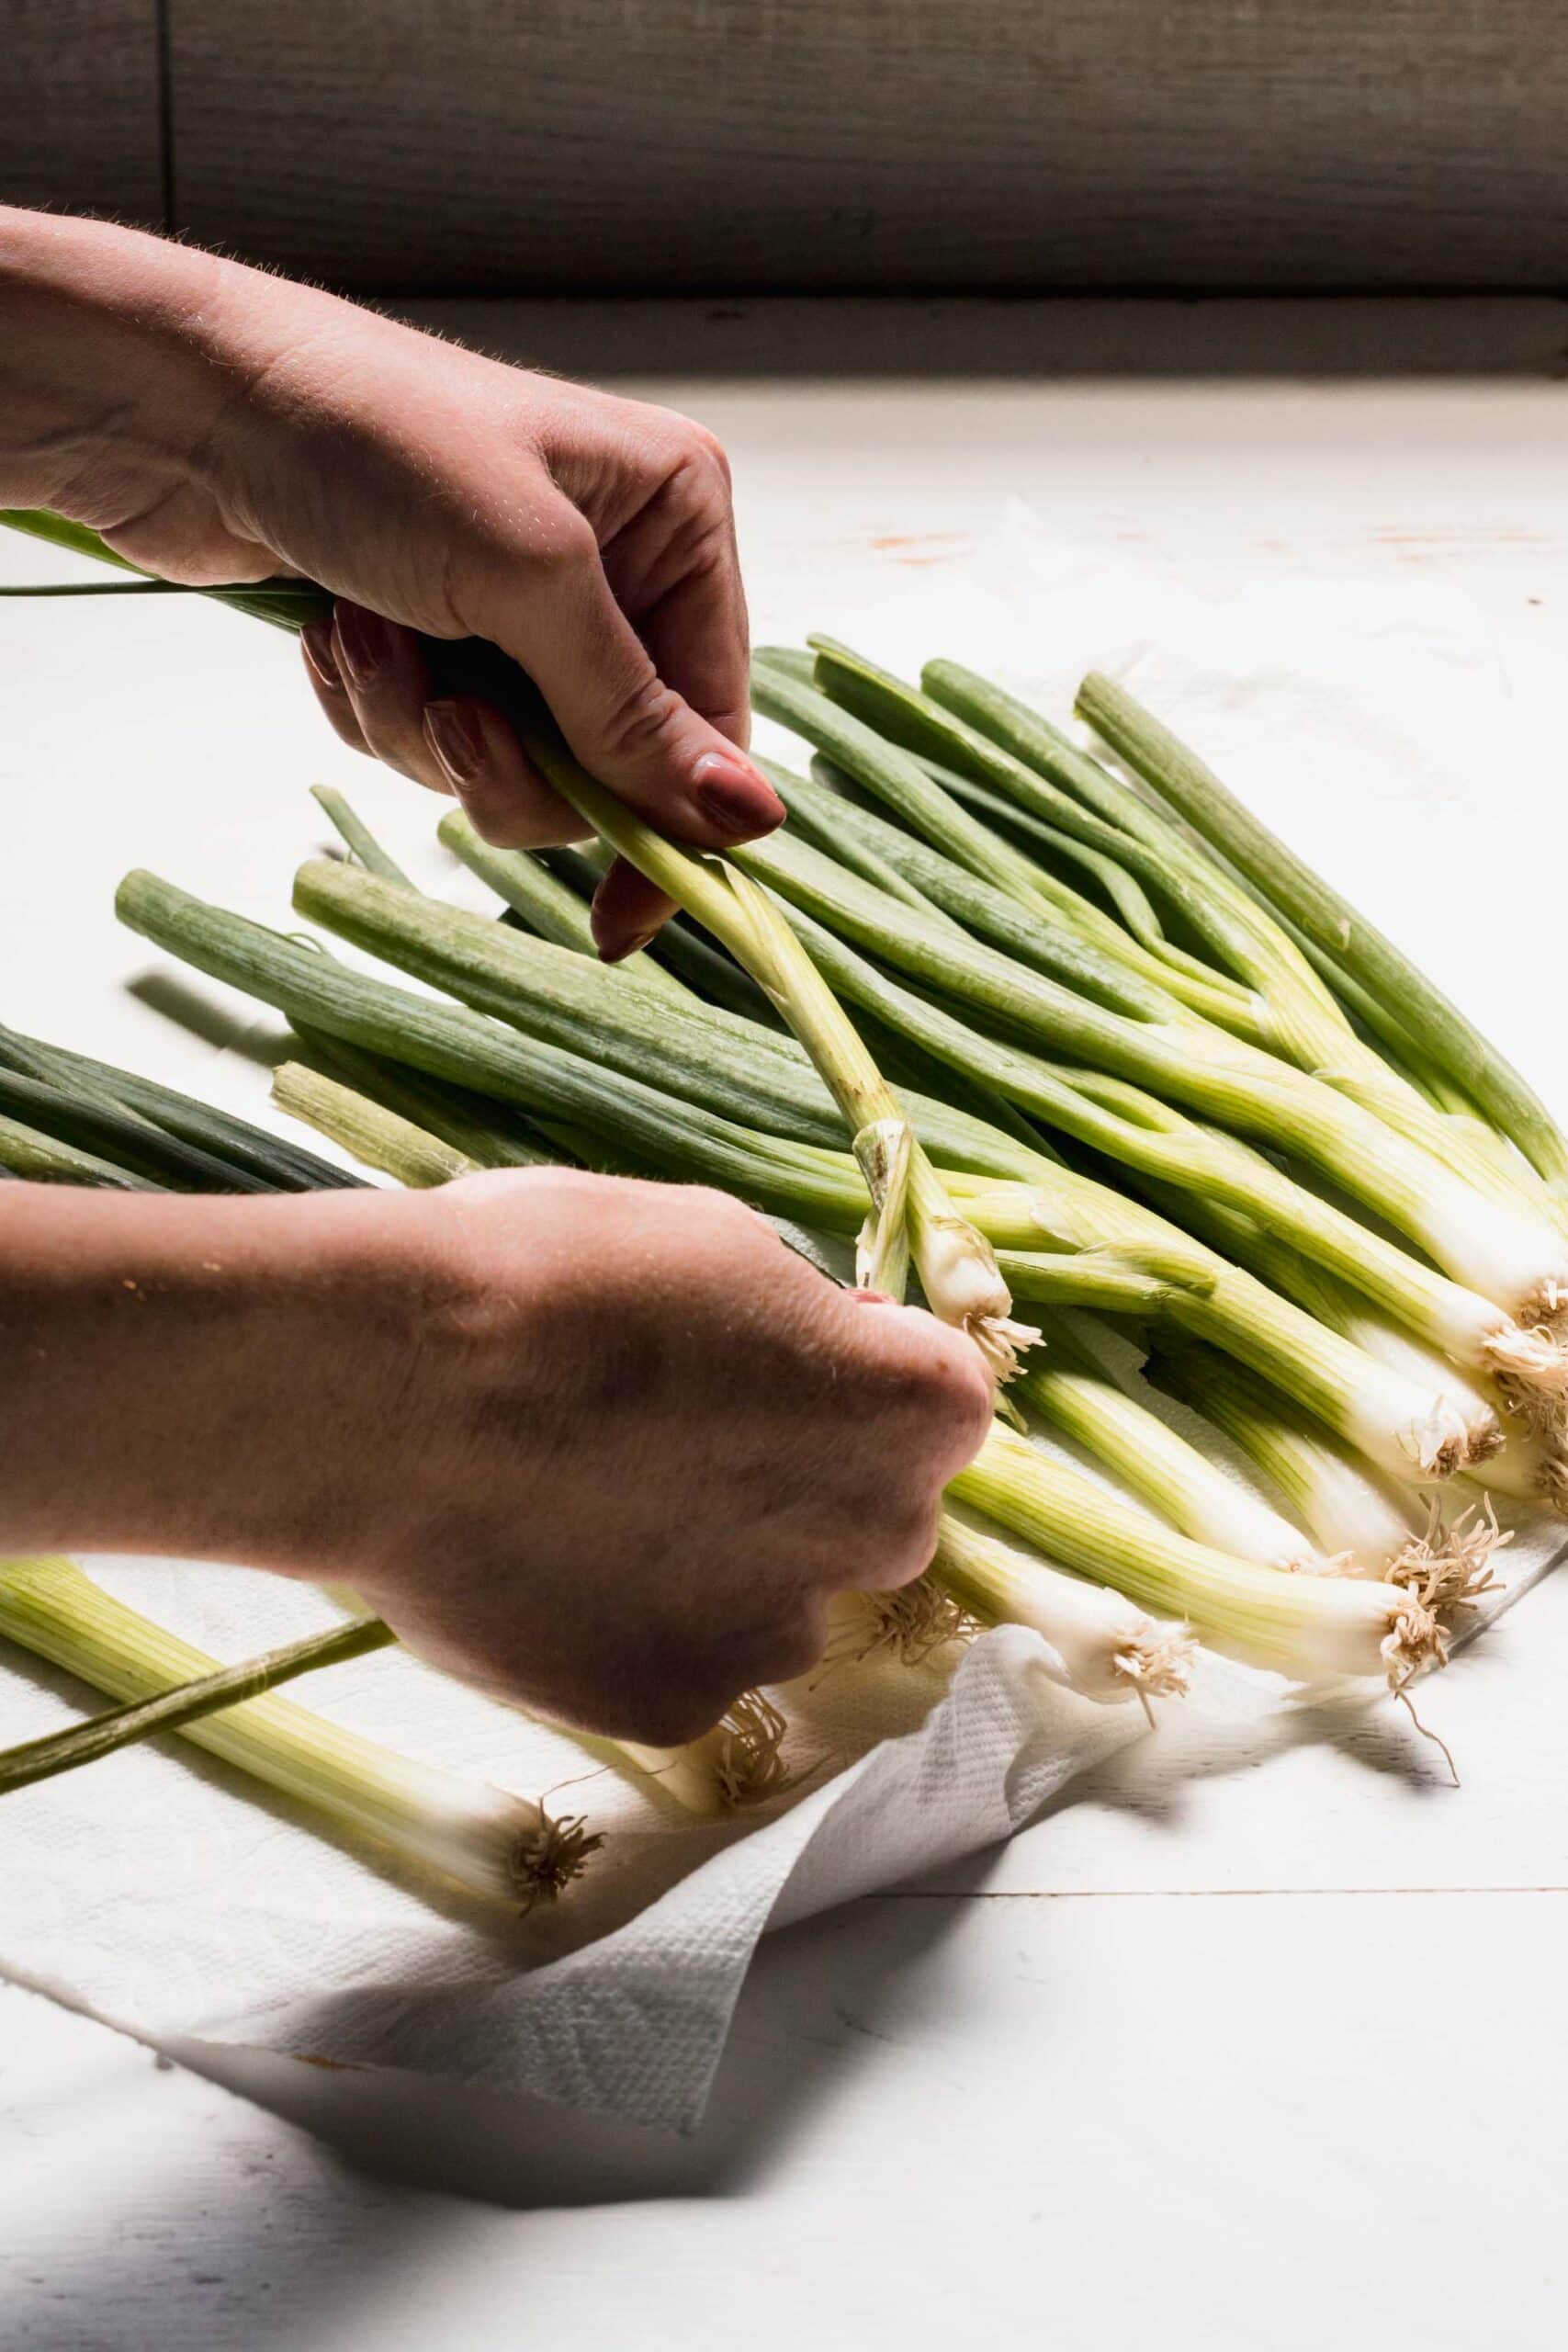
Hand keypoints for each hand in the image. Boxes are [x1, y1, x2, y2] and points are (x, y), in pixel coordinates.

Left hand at [0, 209, 782, 955]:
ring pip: (509, 761)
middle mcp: (610, 563)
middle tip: (449, 714)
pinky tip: (338, 631)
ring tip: (370, 637)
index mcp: (673, 519)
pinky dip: (378, 705)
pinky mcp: (432, 631)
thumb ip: (634, 713)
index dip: (670, 823)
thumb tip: (749, 817)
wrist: (188, 403)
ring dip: (423, 725)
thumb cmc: (370, 439)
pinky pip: (431, 738)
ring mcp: (517, 602)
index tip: (619, 919)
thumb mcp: (529, 579)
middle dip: (509, 756)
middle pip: (607, 759)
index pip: (712, 717)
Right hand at [0, 1174, 993, 1744]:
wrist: (394, 1395)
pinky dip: (630, 1625)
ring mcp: (772, 1639)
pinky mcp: (669, 1709)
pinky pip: (676, 1662)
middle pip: (868, 1514)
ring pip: (772, 1602)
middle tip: (674, 1433)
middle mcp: (877, 1539)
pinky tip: (546, 1567)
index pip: (934, 1401)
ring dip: (717, 1563)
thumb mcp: (717, 1238)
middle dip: (800, 1479)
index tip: (775, 1352)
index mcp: (913, 1408)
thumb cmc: (558, 1277)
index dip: (852, 1371)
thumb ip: (801, 1322)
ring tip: (587, 1500)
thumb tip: (805, 1355)